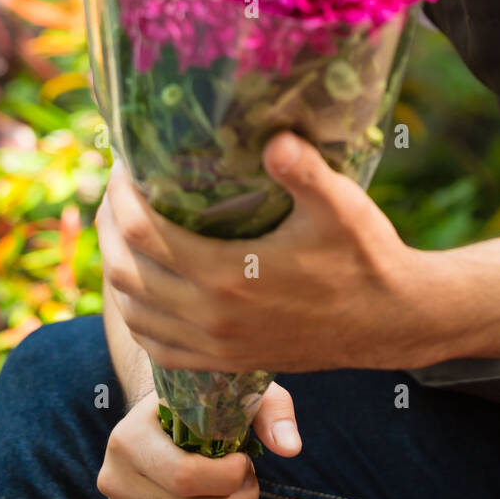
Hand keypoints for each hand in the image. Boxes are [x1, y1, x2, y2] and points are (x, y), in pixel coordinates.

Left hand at [95, 131, 434, 373]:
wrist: (392, 321)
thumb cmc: (366, 257)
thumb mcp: (341, 206)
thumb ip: (305, 171)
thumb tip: (274, 136)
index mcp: (228, 277)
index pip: (140, 233)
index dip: (120, 194)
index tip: (124, 162)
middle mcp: (212, 317)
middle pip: (124, 272)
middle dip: (107, 226)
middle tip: (115, 189)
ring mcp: (217, 346)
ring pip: (133, 313)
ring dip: (117, 269)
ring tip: (122, 230)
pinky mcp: (227, 362)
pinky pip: (158, 347)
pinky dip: (137, 316)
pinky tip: (145, 289)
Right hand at [97, 381, 300, 498]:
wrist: (159, 419)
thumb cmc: (201, 402)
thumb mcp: (234, 390)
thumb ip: (269, 409)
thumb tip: (291, 447)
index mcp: (129, 436)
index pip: (185, 477)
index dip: (229, 477)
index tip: (245, 458)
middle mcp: (114, 477)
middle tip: (250, 481)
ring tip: (239, 494)